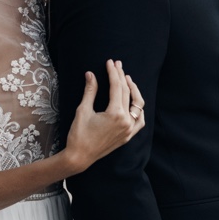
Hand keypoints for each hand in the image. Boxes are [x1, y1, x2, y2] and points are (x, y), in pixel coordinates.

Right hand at [64, 59, 145, 174]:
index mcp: (116, 114)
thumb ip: (90, 91)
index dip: (113, 73)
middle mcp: (126, 122)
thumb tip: (90, 74)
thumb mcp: (83, 110)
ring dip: (133, 91)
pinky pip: (139, 120)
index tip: (110, 62)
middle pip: (126, 93)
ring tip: (127, 79)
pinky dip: (138, 109)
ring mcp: (129, 130)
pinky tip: (133, 102)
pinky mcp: (128, 137)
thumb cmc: (79, 134)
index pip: (117, 87)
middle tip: (117, 65)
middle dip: (121, 77)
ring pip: (137, 106)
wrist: (80, 157)